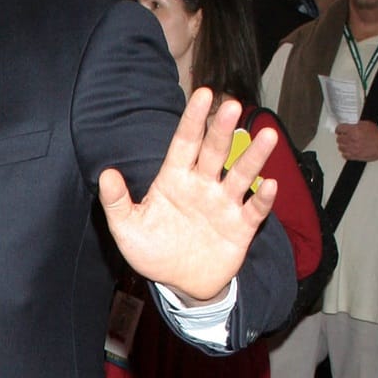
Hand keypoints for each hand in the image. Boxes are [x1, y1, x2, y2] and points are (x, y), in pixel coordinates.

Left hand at [98, 91, 278, 301]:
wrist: (181, 284)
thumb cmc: (153, 251)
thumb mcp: (127, 229)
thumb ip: (117, 203)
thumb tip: (106, 174)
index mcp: (175, 179)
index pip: (184, 143)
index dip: (193, 120)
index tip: (203, 93)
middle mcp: (202, 185)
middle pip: (214, 153)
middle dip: (222, 130)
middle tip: (231, 106)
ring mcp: (223, 204)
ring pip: (241, 176)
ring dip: (254, 157)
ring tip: (267, 137)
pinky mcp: (241, 227)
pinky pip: (254, 210)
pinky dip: (263, 199)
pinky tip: (270, 185)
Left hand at [335, 120, 377, 163]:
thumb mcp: (366, 124)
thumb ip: (356, 125)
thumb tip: (351, 126)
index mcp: (353, 130)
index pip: (339, 128)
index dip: (339, 129)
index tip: (339, 130)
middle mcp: (351, 140)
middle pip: (338, 139)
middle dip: (341, 137)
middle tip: (343, 136)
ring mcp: (352, 149)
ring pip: (340, 147)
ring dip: (342, 145)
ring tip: (347, 143)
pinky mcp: (354, 156)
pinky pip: (344, 155)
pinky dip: (345, 153)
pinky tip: (348, 150)